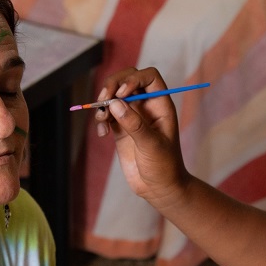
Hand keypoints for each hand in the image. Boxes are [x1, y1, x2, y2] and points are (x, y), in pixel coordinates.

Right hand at [94, 67, 190, 208]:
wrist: (159, 189)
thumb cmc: (164, 166)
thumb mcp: (151, 145)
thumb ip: (134, 124)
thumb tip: (114, 103)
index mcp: (160, 104)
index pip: (148, 77)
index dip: (134, 78)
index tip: (121, 93)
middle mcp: (146, 106)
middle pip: (127, 80)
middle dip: (113, 86)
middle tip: (103, 99)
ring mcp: (132, 117)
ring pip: (114, 96)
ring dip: (103, 103)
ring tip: (101, 119)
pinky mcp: (121, 129)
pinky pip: (107, 115)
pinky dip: (100, 120)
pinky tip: (102, 134)